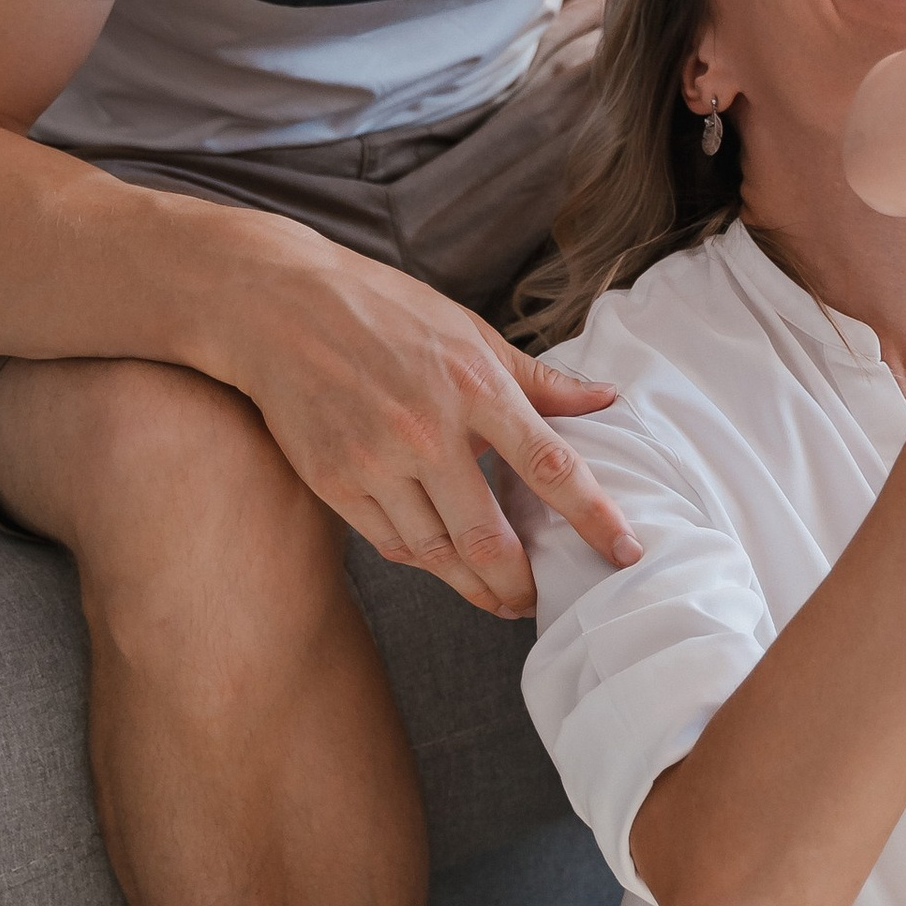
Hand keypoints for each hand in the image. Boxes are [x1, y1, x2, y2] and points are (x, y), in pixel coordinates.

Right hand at [219, 229, 635, 615]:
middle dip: (523, 583)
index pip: (551, 467)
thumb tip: (606, 400)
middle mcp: (428, 430)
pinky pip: (393, 544)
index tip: (626, 553)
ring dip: (476, 586)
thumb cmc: (385, 312)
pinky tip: (447, 566)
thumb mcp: (470, 331)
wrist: (279, 306)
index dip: (595, 518)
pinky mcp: (336, 482)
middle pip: (491, 537)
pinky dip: (427, 562)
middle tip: (542, 600)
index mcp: (475, 386)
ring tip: (501, 598)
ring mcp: (377, 461)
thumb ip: (538, 379)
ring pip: (439, 553)